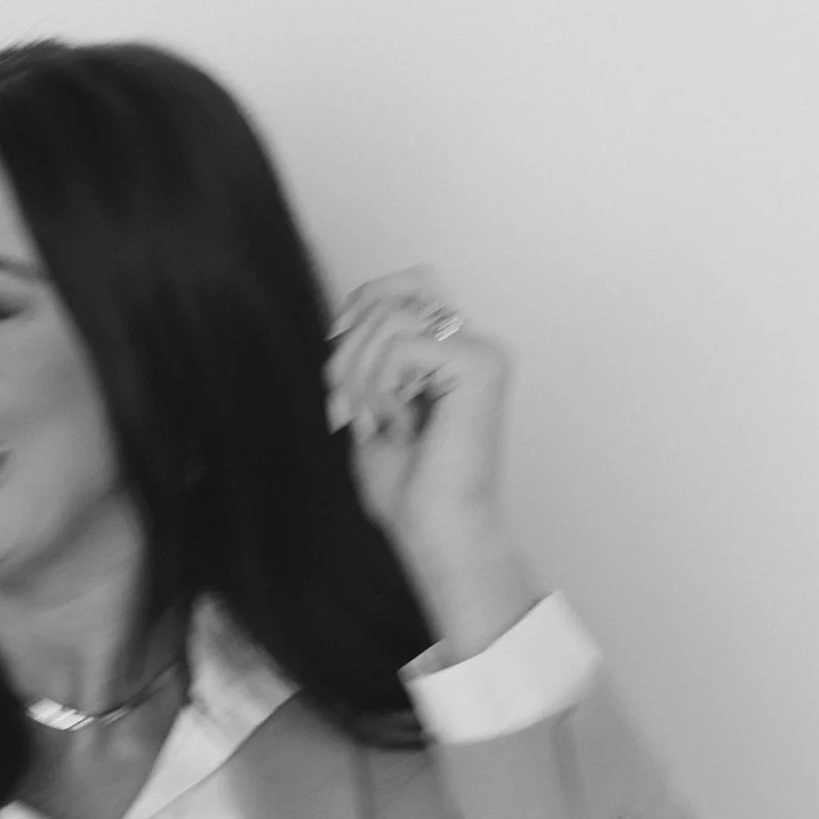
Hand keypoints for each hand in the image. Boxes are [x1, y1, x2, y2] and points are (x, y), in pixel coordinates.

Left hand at [326, 269, 536, 650]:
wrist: (436, 534)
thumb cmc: (409, 490)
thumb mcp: (371, 408)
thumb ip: (367, 359)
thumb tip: (345, 321)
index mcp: (456, 355)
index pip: (411, 285)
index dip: (365, 299)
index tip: (335, 342)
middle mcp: (476, 347)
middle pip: (399, 293)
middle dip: (352, 345)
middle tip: (344, 404)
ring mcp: (483, 354)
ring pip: (393, 319)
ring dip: (360, 376)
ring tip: (372, 424)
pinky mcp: (481, 366)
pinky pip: (403, 345)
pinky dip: (381, 388)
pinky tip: (396, 427)